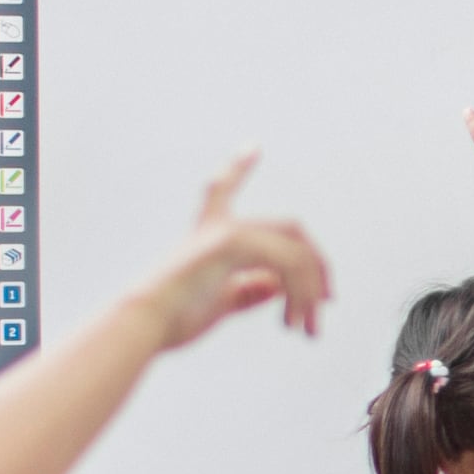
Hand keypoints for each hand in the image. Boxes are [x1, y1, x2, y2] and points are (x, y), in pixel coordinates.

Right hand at [128, 153, 334, 349]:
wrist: (146, 324)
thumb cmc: (174, 318)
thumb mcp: (221, 302)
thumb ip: (249, 290)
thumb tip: (277, 285)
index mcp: (209, 234)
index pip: (223, 189)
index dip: (238, 166)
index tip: (253, 145)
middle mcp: (216, 224)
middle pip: (291, 227)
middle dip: (318, 265)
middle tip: (327, 301)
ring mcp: (223, 231)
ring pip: (296, 252)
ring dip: (310, 292)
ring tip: (308, 329)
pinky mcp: (229, 243)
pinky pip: (287, 261)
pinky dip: (301, 292)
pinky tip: (293, 320)